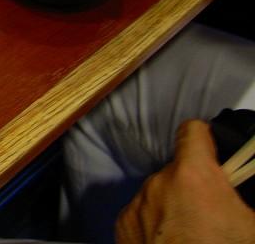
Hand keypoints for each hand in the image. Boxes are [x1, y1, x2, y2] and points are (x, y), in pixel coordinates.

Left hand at [115, 119, 254, 243]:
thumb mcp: (252, 225)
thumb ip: (246, 196)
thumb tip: (242, 193)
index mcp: (194, 176)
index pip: (193, 132)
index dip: (207, 139)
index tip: (216, 152)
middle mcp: (159, 183)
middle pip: (179, 170)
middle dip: (196, 186)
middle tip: (215, 213)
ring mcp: (137, 205)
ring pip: (160, 193)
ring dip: (174, 206)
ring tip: (194, 235)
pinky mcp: (122, 227)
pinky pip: (142, 214)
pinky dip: (156, 224)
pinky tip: (174, 243)